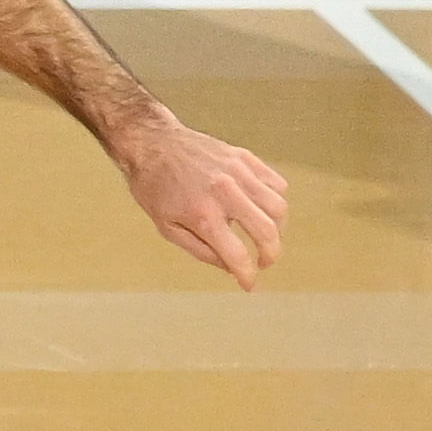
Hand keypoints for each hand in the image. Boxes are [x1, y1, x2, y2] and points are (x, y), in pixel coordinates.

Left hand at [116, 114, 288, 289]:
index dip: (247, 276)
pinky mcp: (245, 158)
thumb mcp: (168, 228)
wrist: (152, 144)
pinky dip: (276, 202)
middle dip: (271, 255)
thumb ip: (201, 251)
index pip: (236, 255)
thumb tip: (231, 267)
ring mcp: (238, 172)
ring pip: (278, 207)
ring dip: (277, 229)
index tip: (250, 285)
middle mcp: (225, 192)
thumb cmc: (155, 189)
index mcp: (202, 215)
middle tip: (264, 262)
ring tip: (264, 236)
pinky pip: (277, 184)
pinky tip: (262, 209)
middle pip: (267, 231)